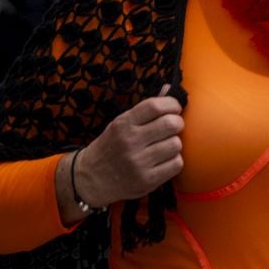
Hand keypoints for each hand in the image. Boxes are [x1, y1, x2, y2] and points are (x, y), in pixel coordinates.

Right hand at [73, 88, 184, 208]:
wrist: (90, 179)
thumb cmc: (111, 147)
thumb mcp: (121, 124)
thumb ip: (146, 109)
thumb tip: (170, 88)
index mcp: (123, 124)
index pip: (154, 106)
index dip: (172, 104)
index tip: (175, 108)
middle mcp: (130, 142)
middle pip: (171, 124)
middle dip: (177, 124)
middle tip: (172, 128)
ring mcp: (139, 162)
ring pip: (176, 144)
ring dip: (174, 144)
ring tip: (163, 146)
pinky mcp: (148, 180)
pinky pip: (176, 164)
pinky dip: (174, 161)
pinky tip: (163, 161)